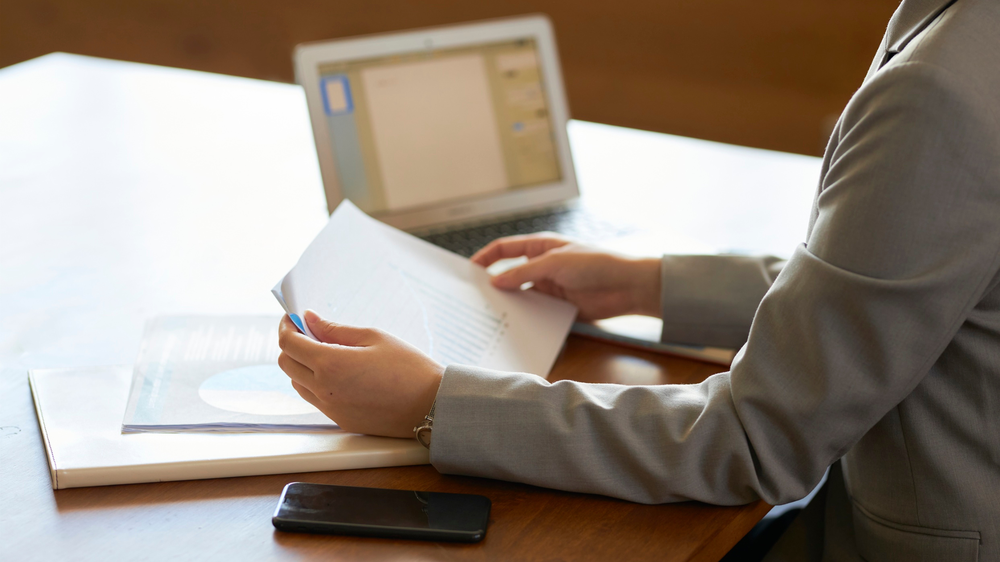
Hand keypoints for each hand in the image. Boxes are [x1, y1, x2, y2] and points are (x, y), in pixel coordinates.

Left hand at [277, 310, 443, 437]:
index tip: (294, 318)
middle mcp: (324, 390)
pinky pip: (315, 399)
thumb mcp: (373, 337)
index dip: (287, 327)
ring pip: (297, 384)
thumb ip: (335, 329)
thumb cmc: (409, 367)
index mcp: (331, 365)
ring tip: (326, 353)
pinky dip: (316, 383)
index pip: (290, 344)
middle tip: (310, 332)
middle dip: (292, 345)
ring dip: (302, 366)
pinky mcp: (341, 420)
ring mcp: (331, 408)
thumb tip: (310, 319)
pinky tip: (339, 373)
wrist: (432, 405)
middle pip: (287, 364)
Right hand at [471, 233, 661, 320]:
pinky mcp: (559, 307)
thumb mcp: (555, 263)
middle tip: (472, 299)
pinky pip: (537, 312)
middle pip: (510, 275)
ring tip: (488, 317)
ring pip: (522, 296)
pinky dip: (525, 318)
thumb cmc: (595, 263)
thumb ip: (524, 273)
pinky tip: (513, 328)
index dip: (486, 257)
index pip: (505, 249)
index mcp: (540, 247)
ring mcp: (550, 287)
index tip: (467, 271)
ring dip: (509, 305)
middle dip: (493, 285)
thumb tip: (495, 281)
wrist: (628, 286)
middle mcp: (542, 267)